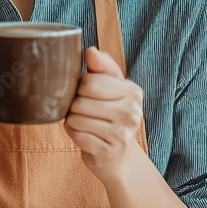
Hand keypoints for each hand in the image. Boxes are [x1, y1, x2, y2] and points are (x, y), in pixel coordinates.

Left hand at [63, 47, 144, 181]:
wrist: (120, 156)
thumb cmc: (112, 115)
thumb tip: (90, 51)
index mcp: (133, 92)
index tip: (86, 93)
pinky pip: (75, 135)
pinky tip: (85, 135)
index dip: (80, 86)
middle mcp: (131, 112)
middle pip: (81, 101)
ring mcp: (121, 134)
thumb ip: (101, 66)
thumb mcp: (112, 87)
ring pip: (75, 118)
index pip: (91, 82)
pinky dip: (74, 134)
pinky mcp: (107, 151)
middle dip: (75, 105)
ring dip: (72, 120)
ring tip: (84, 122)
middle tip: (84, 110)